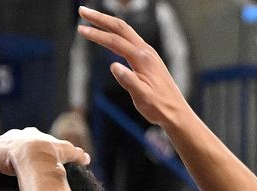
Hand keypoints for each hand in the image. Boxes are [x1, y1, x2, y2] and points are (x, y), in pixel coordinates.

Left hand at [0, 127, 88, 184]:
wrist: (38, 156)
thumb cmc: (53, 154)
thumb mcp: (66, 152)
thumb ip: (76, 155)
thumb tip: (87, 158)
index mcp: (30, 135)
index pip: (22, 137)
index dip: (20, 145)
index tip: (19, 155)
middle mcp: (12, 136)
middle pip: (2, 139)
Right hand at [76, 5, 188, 126]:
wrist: (176, 112)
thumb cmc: (158, 107)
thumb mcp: (142, 98)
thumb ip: (128, 81)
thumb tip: (113, 66)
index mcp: (142, 59)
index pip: (115, 41)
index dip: (96, 34)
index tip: (80, 29)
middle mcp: (146, 51)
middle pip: (120, 27)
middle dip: (100, 18)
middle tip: (82, 11)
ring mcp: (148, 53)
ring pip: (125, 31)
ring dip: (107, 22)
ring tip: (91, 19)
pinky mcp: (148, 58)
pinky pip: (130, 39)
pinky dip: (116, 31)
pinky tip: (109, 34)